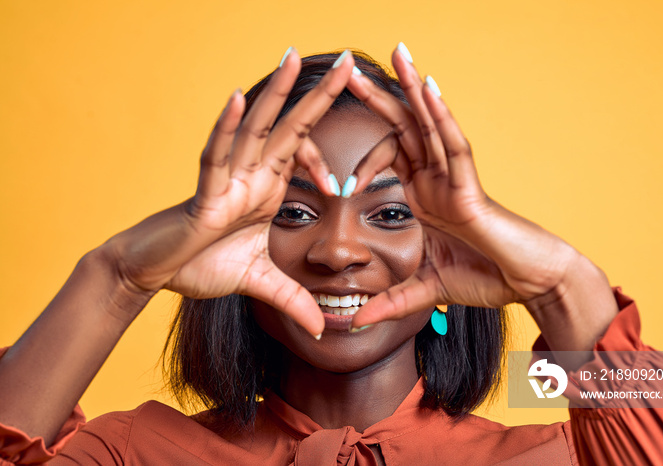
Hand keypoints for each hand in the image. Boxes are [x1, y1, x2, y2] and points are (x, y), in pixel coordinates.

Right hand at [105, 49, 355, 335]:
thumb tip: (322, 328)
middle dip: (318, 95)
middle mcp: (250, 176)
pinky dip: (225, 129)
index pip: (303, 156)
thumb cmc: (201, 265)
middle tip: (348, 62)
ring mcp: (228, 181)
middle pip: (289, 127)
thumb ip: (293, 300)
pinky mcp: (205, 197)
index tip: (345, 186)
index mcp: (266, 188)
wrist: (155, 274)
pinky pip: (216, 157)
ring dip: (274, 94)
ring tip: (293, 57)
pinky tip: (237, 99)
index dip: (327, 161)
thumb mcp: (260, 283)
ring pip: (254, 130)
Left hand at [346, 45, 614, 342]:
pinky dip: (442, 116)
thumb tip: (355, 322)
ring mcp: (455, 180)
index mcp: (424, 197)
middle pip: (405, 130)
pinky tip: (428, 87)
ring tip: (397, 53)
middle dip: (381, 100)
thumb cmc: (486, 277)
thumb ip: (390, 303)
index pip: (389, 159)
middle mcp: (437, 181)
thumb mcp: (425, 289)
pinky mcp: (472, 189)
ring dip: (413, 89)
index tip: (331, 175)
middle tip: (351, 71)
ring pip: (431, 126)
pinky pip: (456, 146)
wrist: (528, 284)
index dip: (360, 159)